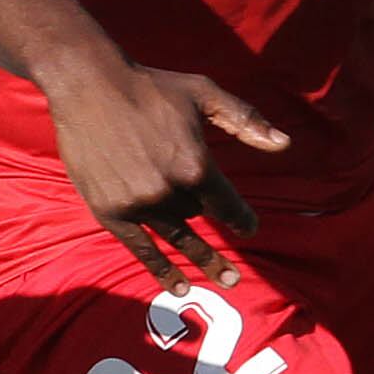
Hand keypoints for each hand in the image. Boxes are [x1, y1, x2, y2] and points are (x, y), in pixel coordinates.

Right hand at [41, 56, 287, 292]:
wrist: (89, 85)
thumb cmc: (150, 86)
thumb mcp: (204, 93)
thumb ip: (245, 120)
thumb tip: (283, 144)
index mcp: (195, 164)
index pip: (226, 204)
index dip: (241, 219)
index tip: (249, 229)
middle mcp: (169, 190)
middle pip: (196, 215)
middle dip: (208, 227)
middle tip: (232, 274)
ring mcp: (139, 203)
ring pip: (176, 235)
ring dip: (199, 260)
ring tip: (221, 282)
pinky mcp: (111, 211)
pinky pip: (142, 248)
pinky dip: (161, 269)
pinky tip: (179, 287)